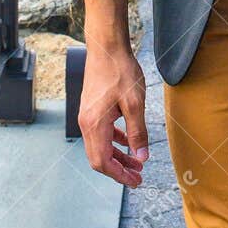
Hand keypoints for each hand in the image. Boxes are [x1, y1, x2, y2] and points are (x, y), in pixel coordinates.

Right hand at [78, 42, 149, 187]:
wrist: (106, 47)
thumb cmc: (120, 71)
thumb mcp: (135, 103)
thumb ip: (138, 132)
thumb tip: (141, 156)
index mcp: (95, 124)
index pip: (102, 162)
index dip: (119, 175)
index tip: (136, 181)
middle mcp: (86, 123)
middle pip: (99, 158)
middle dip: (118, 169)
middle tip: (138, 176)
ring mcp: (87, 116)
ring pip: (100, 146)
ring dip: (118, 156)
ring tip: (137, 162)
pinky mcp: (91, 109)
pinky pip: (101, 133)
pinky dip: (114, 142)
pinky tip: (127, 142)